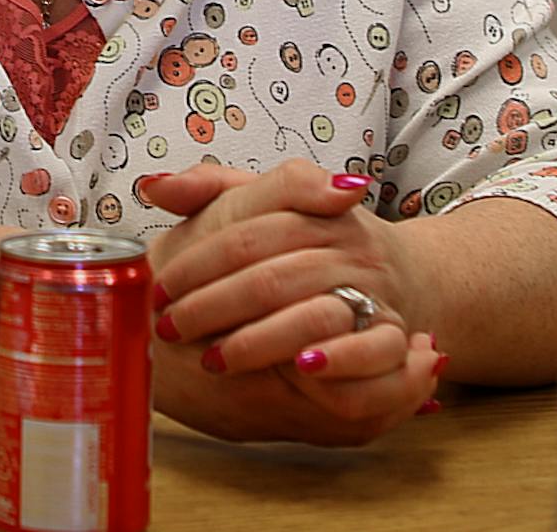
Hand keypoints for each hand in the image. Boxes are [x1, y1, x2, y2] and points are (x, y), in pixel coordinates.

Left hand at [142, 160, 445, 443]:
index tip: (160, 289)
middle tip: (170, 330)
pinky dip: (336, 359)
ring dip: (258, 340)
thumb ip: (211, 187)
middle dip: (212, 307)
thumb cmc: (313, 237)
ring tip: (212, 360)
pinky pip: (371, 347)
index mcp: (310, 206)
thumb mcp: (265, 200)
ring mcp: (373, 287)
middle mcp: (345, 244)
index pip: (244, 235)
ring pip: (312, 311)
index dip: (196, 264)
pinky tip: (299, 370)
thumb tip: (154, 187)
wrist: (402, 270)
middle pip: (270, 276)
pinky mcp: (394, 330)